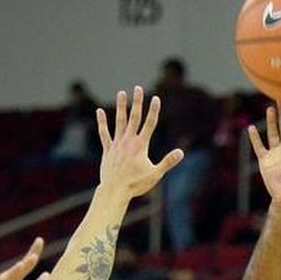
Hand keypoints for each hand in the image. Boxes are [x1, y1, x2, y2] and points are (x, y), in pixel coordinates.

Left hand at [97, 86, 183, 200]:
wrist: (115, 191)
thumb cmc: (136, 184)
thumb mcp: (155, 174)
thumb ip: (168, 162)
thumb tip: (181, 152)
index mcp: (141, 146)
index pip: (150, 124)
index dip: (154, 111)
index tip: (156, 98)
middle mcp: (128, 141)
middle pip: (134, 118)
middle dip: (137, 102)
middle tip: (138, 88)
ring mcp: (117, 144)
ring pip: (119, 122)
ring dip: (121, 107)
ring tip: (122, 93)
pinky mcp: (108, 150)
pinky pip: (104, 134)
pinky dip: (102, 123)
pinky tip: (99, 111)